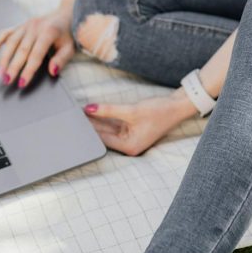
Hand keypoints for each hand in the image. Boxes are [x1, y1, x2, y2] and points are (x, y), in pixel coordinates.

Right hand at [0, 6, 75, 88]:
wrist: (65, 14)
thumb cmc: (67, 34)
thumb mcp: (70, 47)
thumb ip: (61, 59)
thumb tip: (52, 71)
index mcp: (49, 32)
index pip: (36, 55)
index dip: (28, 70)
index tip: (22, 83)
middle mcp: (35, 27)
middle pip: (21, 50)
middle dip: (13, 67)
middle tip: (7, 81)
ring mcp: (25, 25)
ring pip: (11, 43)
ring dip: (4, 59)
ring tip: (0, 74)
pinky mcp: (19, 25)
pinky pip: (5, 33)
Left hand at [82, 91, 196, 156]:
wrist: (178, 105)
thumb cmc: (160, 112)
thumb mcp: (131, 111)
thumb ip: (109, 110)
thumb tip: (89, 109)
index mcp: (129, 147)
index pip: (102, 139)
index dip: (88, 130)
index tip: (74, 121)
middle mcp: (128, 144)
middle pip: (103, 134)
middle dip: (90, 125)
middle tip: (73, 116)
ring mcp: (130, 135)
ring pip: (107, 127)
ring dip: (96, 120)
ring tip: (79, 112)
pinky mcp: (131, 126)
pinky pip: (114, 122)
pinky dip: (105, 116)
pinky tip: (93, 110)